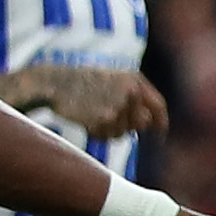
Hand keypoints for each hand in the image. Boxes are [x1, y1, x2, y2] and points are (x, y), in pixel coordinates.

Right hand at [1, 64, 168, 140]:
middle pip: (141, 123)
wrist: (55, 83)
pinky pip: (107, 137)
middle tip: (106, 121)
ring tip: (91, 116)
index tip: (160, 134)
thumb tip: (148, 123)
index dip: (161, 122)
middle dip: (127, 128)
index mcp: (134, 78)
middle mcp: (131, 90)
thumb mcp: (111, 80)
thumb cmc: (80, 84)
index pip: (158, 105)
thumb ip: (133, 96)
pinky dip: (96, 133)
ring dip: (108, 131)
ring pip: (123, 133)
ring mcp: (119, 104)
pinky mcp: (106, 117)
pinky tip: (84, 120)